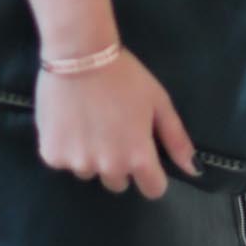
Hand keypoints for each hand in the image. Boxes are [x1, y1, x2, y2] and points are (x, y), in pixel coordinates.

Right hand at [35, 47, 199, 197]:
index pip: (152, 189)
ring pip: (89, 172)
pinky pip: (63, 162)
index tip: (142, 156)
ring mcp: (78, 163)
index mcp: (138, 157)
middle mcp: (109, 167)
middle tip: (112, 131)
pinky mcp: (52, 155)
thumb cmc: (125, 77)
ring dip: (91, 156)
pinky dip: (65, 148)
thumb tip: (194, 171)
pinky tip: (69, 122)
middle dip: (118, 163)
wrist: (79, 55)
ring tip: (88, 123)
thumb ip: (176, 140)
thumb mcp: (158, 103)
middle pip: (118, 182)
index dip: (150, 174)